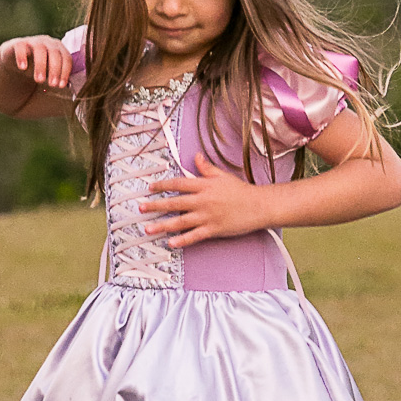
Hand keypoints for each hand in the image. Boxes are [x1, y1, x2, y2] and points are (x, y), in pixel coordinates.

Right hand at [0, 35, 73, 89]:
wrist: (16, 60)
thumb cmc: (39, 69)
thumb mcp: (50, 73)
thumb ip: (59, 79)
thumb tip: (68, 90)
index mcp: (59, 49)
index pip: (66, 58)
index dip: (65, 72)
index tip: (61, 85)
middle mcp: (48, 42)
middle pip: (55, 53)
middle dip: (55, 69)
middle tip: (52, 85)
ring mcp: (33, 41)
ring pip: (40, 49)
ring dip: (41, 65)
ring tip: (39, 80)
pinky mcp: (19, 43)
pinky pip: (21, 47)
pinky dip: (22, 56)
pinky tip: (23, 68)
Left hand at [137, 152, 268, 246]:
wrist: (259, 205)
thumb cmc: (241, 191)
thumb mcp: (222, 176)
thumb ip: (206, 168)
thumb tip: (196, 157)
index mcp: (204, 186)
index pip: (178, 184)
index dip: (162, 185)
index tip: (150, 188)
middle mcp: (203, 201)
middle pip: (174, 203)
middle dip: (155, 206)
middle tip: (141, 208)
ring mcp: (207, 216)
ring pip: (180, 222)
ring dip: (162, 225)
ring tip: (148, 228)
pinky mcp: (214, 229)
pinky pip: (194, 236)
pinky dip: (182, 240)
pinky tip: (170, 243)